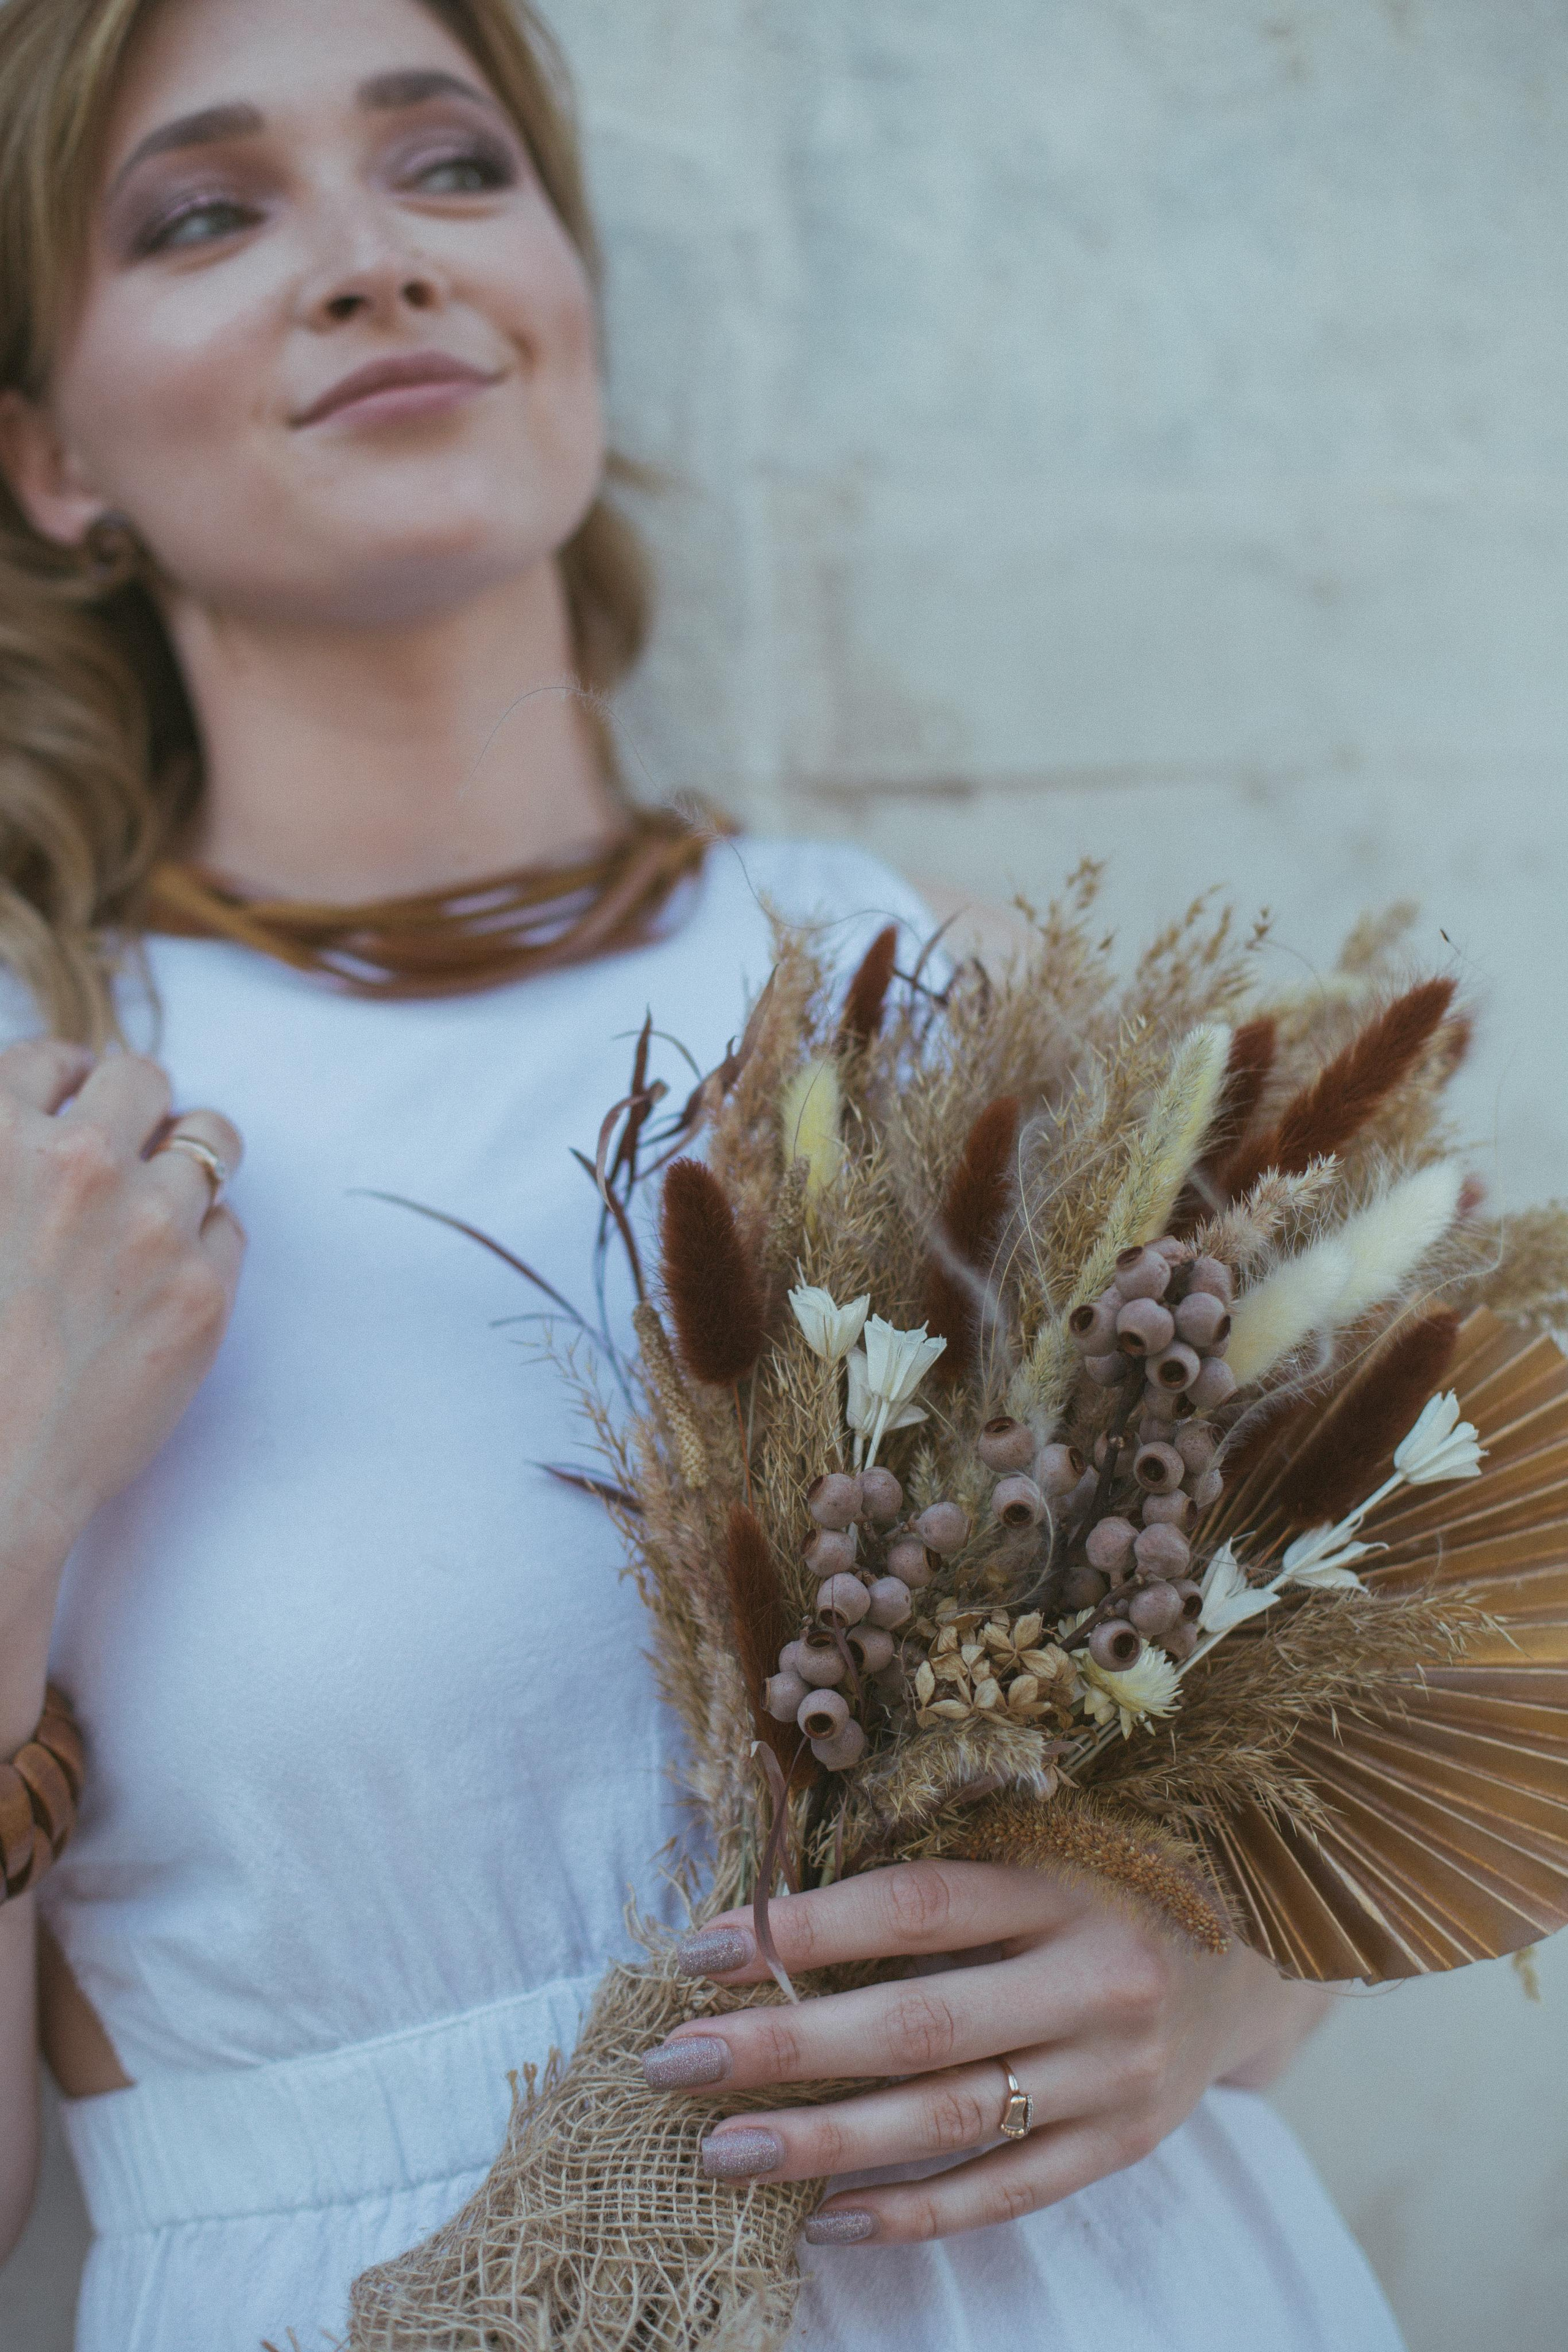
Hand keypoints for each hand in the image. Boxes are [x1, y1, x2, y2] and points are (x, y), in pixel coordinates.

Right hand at [0, 1040, 243, 1696]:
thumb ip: (2, 1162)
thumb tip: (29, 1131)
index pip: (50, 1060)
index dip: (67, 1078)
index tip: (75, 1096)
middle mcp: (77, 1165)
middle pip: (140, 1079)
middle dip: (136, 1106)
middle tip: (130, 1140)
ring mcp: (150, 1225)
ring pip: (211, 1139)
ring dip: (190, 1159)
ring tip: (169, 1194)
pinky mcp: (204, 1291)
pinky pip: (230, 1227)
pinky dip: (207, 1242)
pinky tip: (170, 1279)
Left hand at [643, 1859, 1330, 2244]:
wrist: (1254, 1947)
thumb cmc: (1107, 1879)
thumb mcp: (1038, 1848)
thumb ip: (933, 1882)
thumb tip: (769, 1923)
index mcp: (1063, 1886)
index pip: (915, 1906)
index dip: (804, 1928)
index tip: (701, 1950)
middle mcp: (1095, 1981)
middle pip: (918, 2024)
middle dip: (784, 2047)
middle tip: (675, 2063)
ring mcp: (1115, 2073)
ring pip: (949, 2121)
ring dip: (823, 2140)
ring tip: (721, 2151)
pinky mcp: (1123, 2144)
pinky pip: (1005, 2192)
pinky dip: (912, 2212)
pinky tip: (825, 2219)